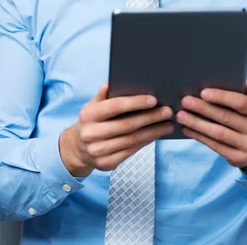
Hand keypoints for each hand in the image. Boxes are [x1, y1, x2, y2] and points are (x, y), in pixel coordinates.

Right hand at [59, 83, 173, 176]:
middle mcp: (91, 134)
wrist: (79, 148)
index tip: (154, 99)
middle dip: (150, 118)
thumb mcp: (92, 105)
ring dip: (153, 132)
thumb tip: (111, 83)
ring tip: (168, 124)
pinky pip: (131, 152)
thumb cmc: (92, 121)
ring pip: (132, 140)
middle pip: (127, 125)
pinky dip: (146, 142)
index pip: (115, 106)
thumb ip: (103, 95)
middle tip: (167, 111)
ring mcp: (98, 151)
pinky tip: (156, 135)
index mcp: (88, 115)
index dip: (135, 103)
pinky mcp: (106, 164)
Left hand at [176, 79, 246, 167]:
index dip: (221, 97)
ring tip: (181, 115)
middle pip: (226, 117)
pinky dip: (199, 136)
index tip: (203, 92)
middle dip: (203, 109)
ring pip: (218, 133)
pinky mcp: (238, 158)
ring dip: (197, 124)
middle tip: (185, 101)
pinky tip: (187, 129)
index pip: (240, 103)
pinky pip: (215, 146)